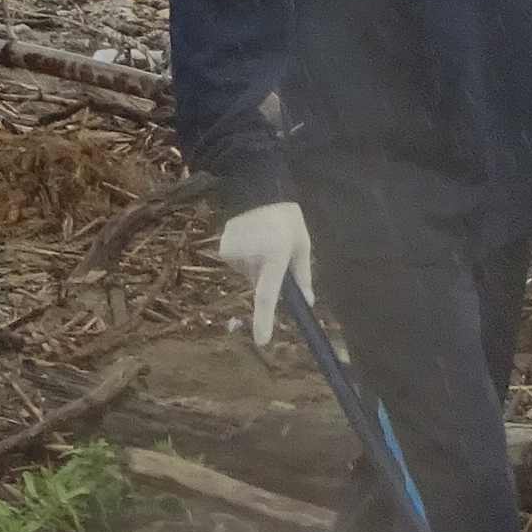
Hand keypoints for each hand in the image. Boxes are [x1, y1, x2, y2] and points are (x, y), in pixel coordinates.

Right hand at [218, 202, 313, 351]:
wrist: (260, 190)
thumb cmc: (287, 220)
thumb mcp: (302, 246)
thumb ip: (303, 276)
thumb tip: (308, 302)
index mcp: (274, 256)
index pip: (267, 295)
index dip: (264, 320)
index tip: (262, 341)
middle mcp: (251, 256)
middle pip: (257, 283)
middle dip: (266, 277)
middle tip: (274, 253)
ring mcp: (234, 251)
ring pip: (247, 272)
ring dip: (255, 265)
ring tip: (261, 240)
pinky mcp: (223, 246)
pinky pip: (237, 262)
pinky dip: (244, 257)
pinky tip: (249, 238)